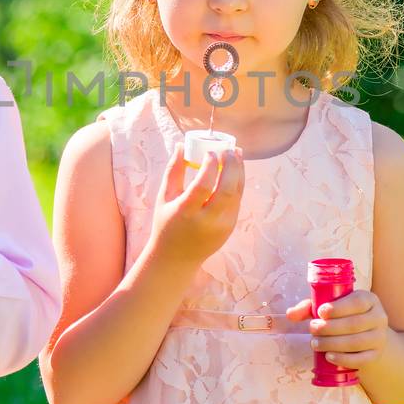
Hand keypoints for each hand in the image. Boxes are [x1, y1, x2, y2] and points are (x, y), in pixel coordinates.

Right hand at [146, 141, 244, 270]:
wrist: (176, 258)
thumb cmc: (166, 223)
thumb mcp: (164, 197)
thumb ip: (173, 171)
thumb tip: (181, 145)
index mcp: (186, 213)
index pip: (203, 186)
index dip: (210, 166)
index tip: (210, 152)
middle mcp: (207, 221)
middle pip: (227, 190)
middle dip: (231, 165)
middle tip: (229, 149)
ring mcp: (222, 226)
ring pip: (237, 194)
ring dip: (239, 171)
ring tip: (236, 153)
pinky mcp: (230, 228)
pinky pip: (237, 201)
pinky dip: (238, 183)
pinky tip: (235, 169)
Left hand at [286, 290, 388, 369]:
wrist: (365, 335)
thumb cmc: (343, 316)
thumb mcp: (328, 307)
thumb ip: (308, 307)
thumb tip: (290, 314)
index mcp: (369, 299)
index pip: (357, 302)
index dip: (338, 308)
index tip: (320, 312)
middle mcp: (378, 317)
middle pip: (354, 324)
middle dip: (330, 328)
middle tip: (312, 329)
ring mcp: (379, 337)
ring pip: (356, 342)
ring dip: (333, 344)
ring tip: (315, 343)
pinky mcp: (376, 355)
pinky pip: (361, 359)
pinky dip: (344, 359)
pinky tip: (329, 357)